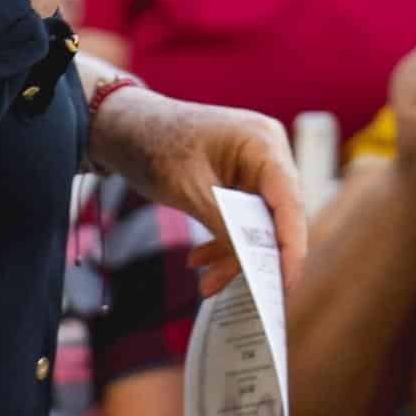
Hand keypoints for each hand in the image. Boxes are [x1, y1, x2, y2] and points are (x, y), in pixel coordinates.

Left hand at [86, 87, 302, 299]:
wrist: (125, 125)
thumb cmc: (154, 144)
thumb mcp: (189, 190)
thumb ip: (225, 225)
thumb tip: (253, 263)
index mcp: (263, 144)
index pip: (289, 202)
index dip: (291, 247)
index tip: (284, 285)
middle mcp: (268, 154)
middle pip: (277, 216)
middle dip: (254, 256)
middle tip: (236, 290)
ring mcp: (254, 167)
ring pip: (258, 222)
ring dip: (232, 254)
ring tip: (206, 283)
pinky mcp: (238, 180)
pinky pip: (241, 217)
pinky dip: (222, 239)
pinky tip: (198, 259)